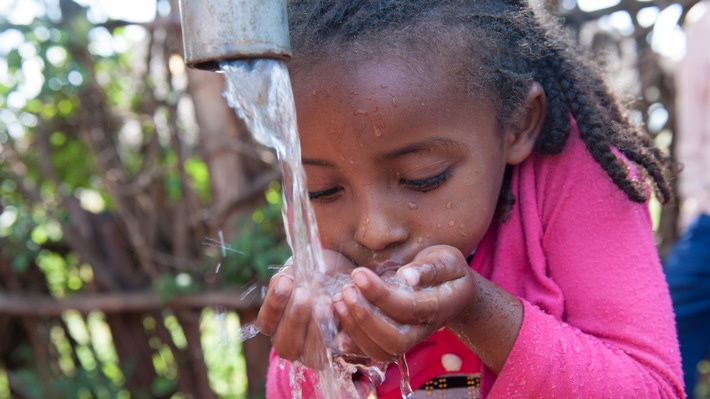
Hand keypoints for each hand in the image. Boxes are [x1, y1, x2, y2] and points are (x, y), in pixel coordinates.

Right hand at [256, 249, 353, 368]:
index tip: (285, 282)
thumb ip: (288, 278)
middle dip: (294, 319)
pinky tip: (342, 315)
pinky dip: (341, 336)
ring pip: (310, 355)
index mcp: (275, 325)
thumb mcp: (298, 271)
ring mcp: (313, 353)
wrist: (343, 275)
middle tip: (304, 294)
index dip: (274, 304)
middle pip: (285, 346)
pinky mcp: (338, 352)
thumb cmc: (315, 274)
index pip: (266, 323)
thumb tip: (284, 283)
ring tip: (325, 302)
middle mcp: (290, 343)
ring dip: (316, 329)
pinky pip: (337, 351)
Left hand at [333, 245, 476, 361]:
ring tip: (337, 301)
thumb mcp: (447, 260)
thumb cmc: (448, 271)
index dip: (380, 294)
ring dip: (355, 329)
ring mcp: (408, 340)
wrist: (454, 291)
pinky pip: (371, 354)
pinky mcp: (393, 342)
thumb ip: (430, 269)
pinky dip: (352, 344)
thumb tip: (407, 277)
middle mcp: (423, 331)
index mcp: (438, 308)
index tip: (358, 274)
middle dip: (365, 317)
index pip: (406, 307)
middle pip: (394, 339)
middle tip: (345, 291)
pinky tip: (335, 327)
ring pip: (381, 351)